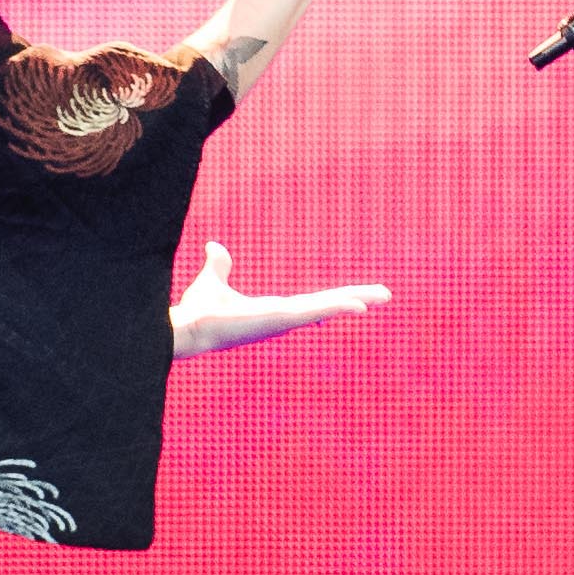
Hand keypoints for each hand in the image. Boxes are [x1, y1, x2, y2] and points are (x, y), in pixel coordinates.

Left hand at [169, 241, 391, 358]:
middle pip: (328, 305)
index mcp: (274, 310)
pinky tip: (359, 306)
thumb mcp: (213, 280)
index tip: (356, 300)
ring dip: (356, 301)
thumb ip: (219, 264)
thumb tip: (214, 247)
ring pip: (329, 307)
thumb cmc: (199, 312)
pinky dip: (338, 308)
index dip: (335, 300)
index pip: (312, 303)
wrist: (189, 327)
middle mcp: (284, 318)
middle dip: (356, 299)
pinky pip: (315, 312)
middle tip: (384, 295)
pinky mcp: (280, 321)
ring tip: (383, 296)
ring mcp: (284, 321)